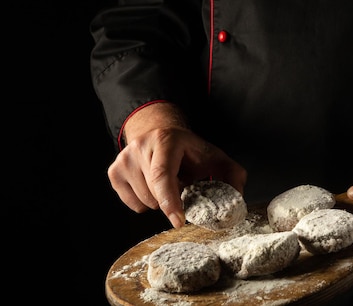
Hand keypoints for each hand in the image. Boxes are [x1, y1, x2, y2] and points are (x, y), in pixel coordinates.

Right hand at [107, 103, 246, 227]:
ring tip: (169, 182)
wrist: (160, 131)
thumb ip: (233, 175)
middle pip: (154, 194)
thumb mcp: (215, 156)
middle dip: (173, 200)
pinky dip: (146, 202)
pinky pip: (133, 205)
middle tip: (183, 185)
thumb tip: (237, 198)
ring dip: (161, 201)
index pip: (163, 176)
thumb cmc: (189, 149)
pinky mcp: (114, 172)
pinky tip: (153, 186)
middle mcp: (140, 147)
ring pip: (144, 202)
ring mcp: (124, 159)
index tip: (179, 221)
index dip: (170, 201)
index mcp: (165, 140)